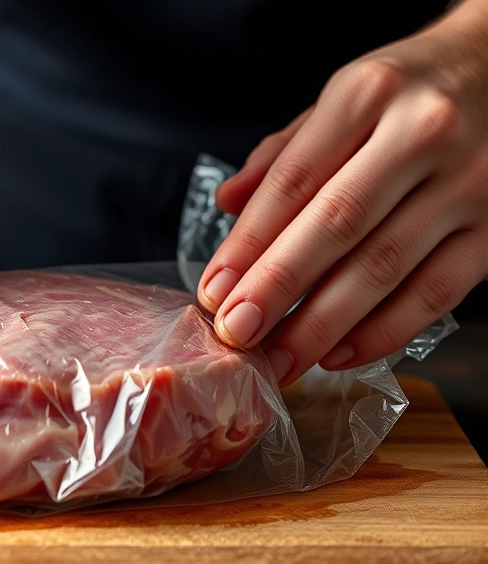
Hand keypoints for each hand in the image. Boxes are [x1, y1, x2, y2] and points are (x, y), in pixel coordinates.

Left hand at [197, 0, 487, 385]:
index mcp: (367, 93)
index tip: (214, 291)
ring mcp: (469, 180)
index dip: (248, 243)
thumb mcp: (342, 100)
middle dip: (277, 287)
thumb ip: (283, 155)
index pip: (293, 180)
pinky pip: (437, 293)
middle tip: (238, 332)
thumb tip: (226, 203)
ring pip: (384, 266)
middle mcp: (422, 131)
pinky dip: (384, 331)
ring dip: (323, 324)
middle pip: (336, 225)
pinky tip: (339, 353)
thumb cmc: (408, 93)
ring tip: (280, 358)